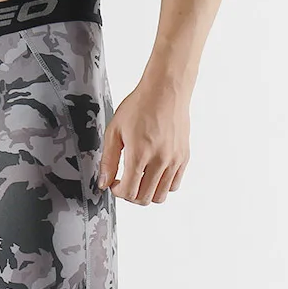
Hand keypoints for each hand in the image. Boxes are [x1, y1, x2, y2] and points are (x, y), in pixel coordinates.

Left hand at [98, 77, 190, 204]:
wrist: (166, 89)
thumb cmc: (140, 106)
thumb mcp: (115, 131)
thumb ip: (108, 160)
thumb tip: (104, 182)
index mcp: (139, 154)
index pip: (128, 192)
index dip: (117, 191)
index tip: (115, 183)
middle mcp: (159, 160)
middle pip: (144, 199)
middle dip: (130, 195)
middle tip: (126, 183)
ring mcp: (174, 160)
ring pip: (160, 196)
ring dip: (147, 193)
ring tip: (140, 180)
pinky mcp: (184, 157)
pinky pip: (175, 185)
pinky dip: (163, 186)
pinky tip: (154, 174)